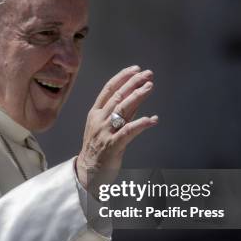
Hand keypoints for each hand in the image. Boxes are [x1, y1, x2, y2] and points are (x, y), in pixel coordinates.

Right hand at [76, 66, 157, 190]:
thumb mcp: (105, 126)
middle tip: (148, 74)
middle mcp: (99, 120)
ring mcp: (105, 133)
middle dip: (133, 83)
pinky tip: (152, 119)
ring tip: (150, 87)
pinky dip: (141, 124)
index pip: (108, 89)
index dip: (122, 77)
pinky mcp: (113, 146)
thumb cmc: (98, 148)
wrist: (88, 171)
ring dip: (137, 97)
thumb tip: (137, 97)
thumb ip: (120, 113)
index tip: (135, 69)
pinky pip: (128, 132)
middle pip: (117, 97)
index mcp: (95, 113)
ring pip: (122, 110)